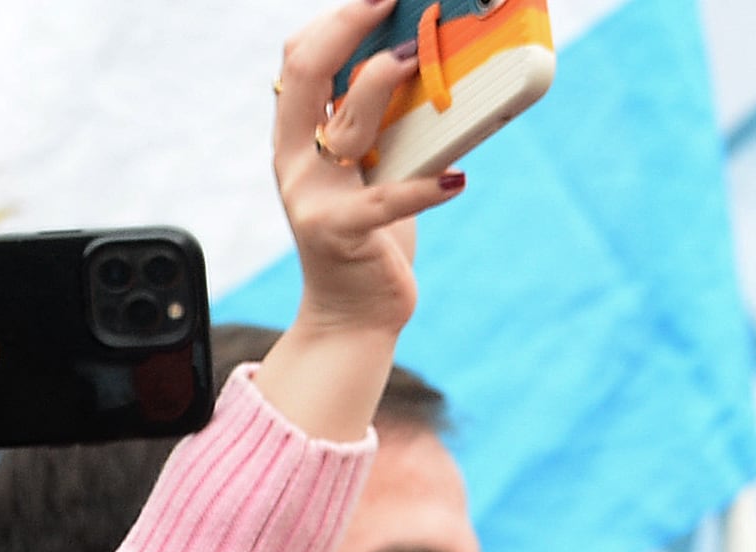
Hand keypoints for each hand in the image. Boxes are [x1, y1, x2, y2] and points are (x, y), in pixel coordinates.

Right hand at [254, 1, 466, 439]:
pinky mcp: (343, 234)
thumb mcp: (373, 163)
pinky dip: (426, 187)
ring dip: (387, 82)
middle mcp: (297, 161)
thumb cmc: (372, 230)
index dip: (336, 20)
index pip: (298, 61)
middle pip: (305, 74)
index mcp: (298, 139)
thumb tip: (434, 56)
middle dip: (350, 26)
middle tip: (395, 0)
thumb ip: (382, 119)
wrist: (354, 315)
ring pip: (348, 121)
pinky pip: (387, 199)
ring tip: (421, 61)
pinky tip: (458, 179)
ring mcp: (315, 196)